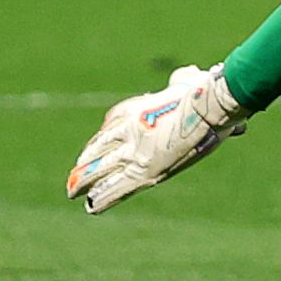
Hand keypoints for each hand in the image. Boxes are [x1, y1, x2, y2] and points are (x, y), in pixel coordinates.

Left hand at [67, 65, 244, 212]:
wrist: (208, 106)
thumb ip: (181, 80)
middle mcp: (127, 130)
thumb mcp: (186, 81)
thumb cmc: (203, 91)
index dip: (102, 139)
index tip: (97, 147)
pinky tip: (91, 206)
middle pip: (99, 149)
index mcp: (134, 110)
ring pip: (100, 169)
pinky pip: (116, 187)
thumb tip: (188, 74)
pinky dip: (102, 197)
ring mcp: (134, 151)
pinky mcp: (144, 171)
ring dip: (84, 181)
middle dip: (86, 163)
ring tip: (72, 192)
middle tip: (75, 173)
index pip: (110, 125)